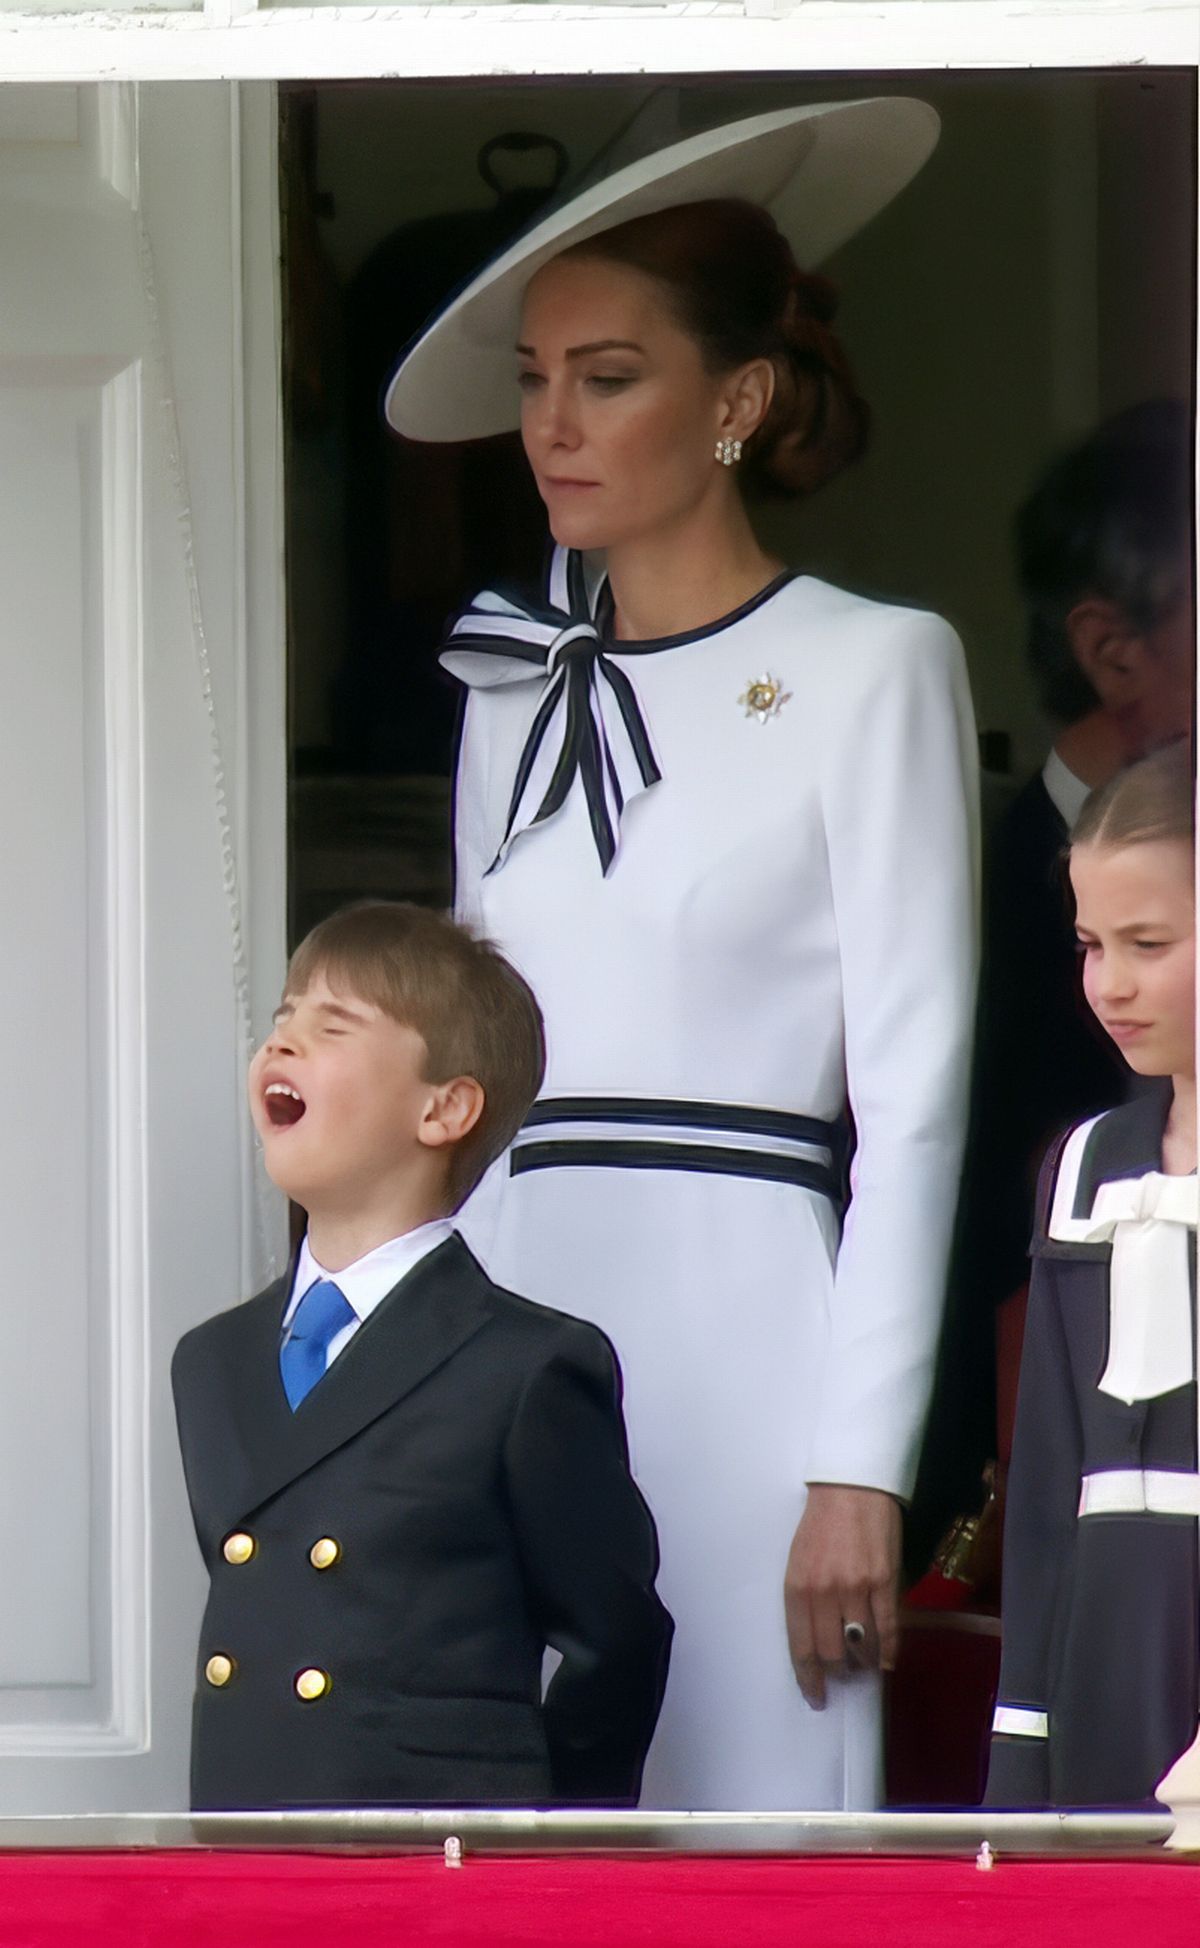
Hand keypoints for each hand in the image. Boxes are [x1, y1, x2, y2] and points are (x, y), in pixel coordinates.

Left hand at [783, 1484, 901, 1710]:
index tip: (815, 1696)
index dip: (809, 1678)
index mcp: (797, 1587)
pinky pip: (889, 1630)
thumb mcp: (798, 1560)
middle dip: (838, 1672)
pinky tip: (887, 1662)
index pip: (802, 1647)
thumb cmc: (820, 1523)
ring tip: (864, 1667)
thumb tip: (817, 1638)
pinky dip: (889, 1652)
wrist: (851, 1486)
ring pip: (861, 1646)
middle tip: (843, 1676)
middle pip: (833, 1653)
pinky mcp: (885, 1582)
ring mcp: (857, 1588)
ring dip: (863, 1664)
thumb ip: (805, 1598)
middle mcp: (825, 1592)